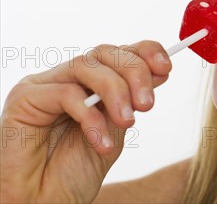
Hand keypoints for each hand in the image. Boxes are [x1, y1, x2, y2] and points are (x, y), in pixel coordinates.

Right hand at [0, 41, 171, 202]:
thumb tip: (160, 71)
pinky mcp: (25, 98)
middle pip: (105, 53)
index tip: (166, 68)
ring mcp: (44, 85)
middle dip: (135, 73)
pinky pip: (65, 92)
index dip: (145, 53)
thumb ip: (132, 99)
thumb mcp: (116, 129)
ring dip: (115, 91)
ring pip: (87, 64)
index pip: (119, 52)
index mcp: (89, 82)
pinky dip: (90, 115)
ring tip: (127, 122)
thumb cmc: (75, 171)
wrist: (44, 203)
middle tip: (147, 104)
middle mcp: (66, 78)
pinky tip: (100, 142)